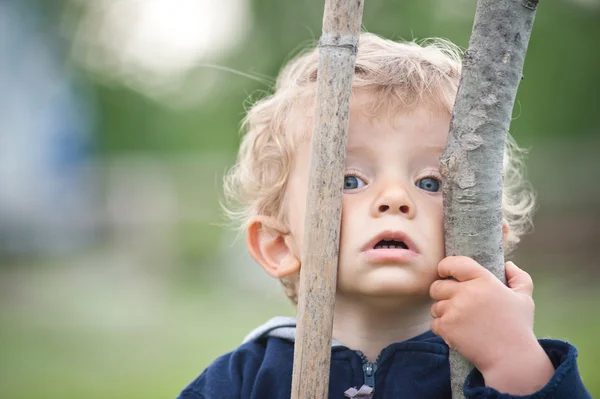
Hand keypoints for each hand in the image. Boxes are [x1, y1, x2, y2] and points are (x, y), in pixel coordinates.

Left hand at [429, 257, 553, 393]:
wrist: (511, 359)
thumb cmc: (518, 328)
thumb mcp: (525, 299)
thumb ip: (519, 278)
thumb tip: (507, 264)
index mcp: (484, 280)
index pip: (455, 264)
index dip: (445, 267)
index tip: (445, 273)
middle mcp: (467, 292)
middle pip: (438, 286)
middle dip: (442, 294)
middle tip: (454, 303)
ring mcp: (455, 309)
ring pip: (435, 306)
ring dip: (443, 312)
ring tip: (460, 321)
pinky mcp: (446, 327)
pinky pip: (434, 323)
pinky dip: (442, 328)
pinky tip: (457, 333)